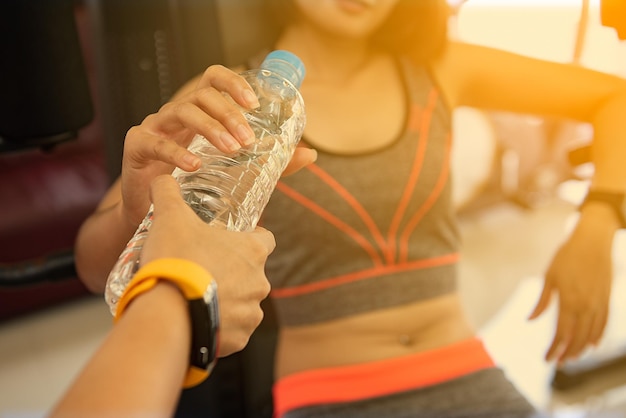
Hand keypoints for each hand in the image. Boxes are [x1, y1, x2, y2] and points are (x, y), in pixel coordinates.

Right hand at [118, 65, 315, 225]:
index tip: (255, 103)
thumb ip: (269, 162)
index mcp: (199, 113)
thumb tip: (309, 153)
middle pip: (202, 95)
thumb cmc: (194, 186)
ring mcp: (155, 127)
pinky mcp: (137, 146)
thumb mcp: (235, 171)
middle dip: (229, 112)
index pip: (213, 81)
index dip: (233, 83)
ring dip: (211, 127)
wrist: (157, 215)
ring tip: (232, 149)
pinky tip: (195, 165)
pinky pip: (156, 142)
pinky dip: (177, 152)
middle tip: (248, 138)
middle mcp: (177, 114)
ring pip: (182, 110)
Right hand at [141, 175, 275, 355]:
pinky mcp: (239, 339)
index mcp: (253, 251)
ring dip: (225, 301)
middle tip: (203, 270)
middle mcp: (260, 283)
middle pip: (251, 273)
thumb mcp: (170, 217)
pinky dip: (219, 327)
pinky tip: (197, 320)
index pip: (265, 239)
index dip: (250, 238)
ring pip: (242, 304)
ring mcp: (251, 313)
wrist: (168, 311)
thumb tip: (161, 178)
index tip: (231, 241)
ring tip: (197, 298)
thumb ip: (168, 193)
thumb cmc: (176, 260)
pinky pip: (232, 331)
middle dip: (232, 272)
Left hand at [528, 209, 614, 363]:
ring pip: (591, 334)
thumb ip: (542, 301)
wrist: (593, 242)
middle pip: (577, 338)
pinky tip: (591, 344)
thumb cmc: (567, 256)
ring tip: (571, 358)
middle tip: (557, 363)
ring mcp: (599, 304)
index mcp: (569, 301)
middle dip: (566, 353)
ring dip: (581, 348)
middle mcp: (586, 306)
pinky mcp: (606, 299)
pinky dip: (597, 336)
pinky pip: (604, 324)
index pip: (561, 333)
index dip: (554, 349)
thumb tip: (530, 320)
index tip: (546, 359)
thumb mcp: (549, 276)